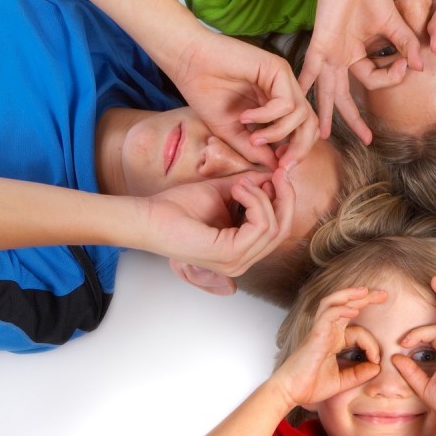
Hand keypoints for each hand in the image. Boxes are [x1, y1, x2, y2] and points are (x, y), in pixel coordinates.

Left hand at [140, 169, 293, 277]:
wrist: (150, 215)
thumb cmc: (178, 207)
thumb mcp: (224, 192)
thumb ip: (250, 188)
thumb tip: (274, 176)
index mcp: (241, 250)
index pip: (279, 229)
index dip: (283, 199)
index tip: (277, 174)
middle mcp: (241, 262)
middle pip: (283, 230)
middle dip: (286, 197)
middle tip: (278, 173)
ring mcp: (236, 262)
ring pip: (274, 226)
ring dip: (261, 196)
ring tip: (239, 183)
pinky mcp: (229, 255)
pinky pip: (261, 225)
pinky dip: (254, 201)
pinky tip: (237, 190)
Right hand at [168, 30, 316, 170]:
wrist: (186, 63)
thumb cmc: (205, 93)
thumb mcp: (232, 132)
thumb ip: (254, 148)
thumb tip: (276, 167)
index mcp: (278, 104)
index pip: (302, 131)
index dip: (297, 152)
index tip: (280, 168)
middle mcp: (285, 90)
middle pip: (310, 124)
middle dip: (300, 149)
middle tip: (282, 164)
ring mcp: (283, 79)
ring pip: (302, 115)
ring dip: (278, 133)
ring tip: (253, 137)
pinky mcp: (278, 68)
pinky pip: (286, 103)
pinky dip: (267, 116)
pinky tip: (245, 116)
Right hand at [273, 288, 388, 407]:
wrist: (290, 393)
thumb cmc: (310, 386)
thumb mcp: (342, 381)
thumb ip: (359, 374)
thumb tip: (377, 368)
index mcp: (334, 340)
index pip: (358, 332)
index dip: (372, 344)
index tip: (377, 361)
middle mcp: (327, 331)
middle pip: (346, 305)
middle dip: (365, 298)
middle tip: (384, 294)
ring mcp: (320, 331)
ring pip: (333, 303)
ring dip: (350, 294)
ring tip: (366, 291)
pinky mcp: (315, 335)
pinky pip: (328, 315)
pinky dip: (341, 309)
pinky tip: (354, 309)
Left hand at [301, 0, 423, 143]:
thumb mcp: (393, 24)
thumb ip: (405, 45)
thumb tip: (419, 66)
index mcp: (356, 54)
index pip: (374, 79)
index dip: (393, 76)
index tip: (407, 63)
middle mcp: (340, 58)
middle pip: (345, 96)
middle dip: (354, 119)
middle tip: (366, 139)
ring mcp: (329, 53)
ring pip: (326, 90)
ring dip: (325, 113)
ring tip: (321, 135)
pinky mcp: (320, 43)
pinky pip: (309, 68)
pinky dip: (302, 83)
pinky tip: (296, 99)